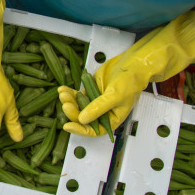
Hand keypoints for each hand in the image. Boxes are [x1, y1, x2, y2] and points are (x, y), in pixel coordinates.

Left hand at [60, 11, 194, 136]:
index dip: (80, 130)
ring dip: (69, 101)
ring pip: (77, 105)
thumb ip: (99, 108)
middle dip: (73, 111)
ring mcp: (94, 101)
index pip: (94, 130)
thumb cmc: (130, 81)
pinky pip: (76, 95)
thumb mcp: (115, 95)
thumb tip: (82, 119)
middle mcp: (102, 113)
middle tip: (66, 103)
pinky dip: (69, 93)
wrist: (132, 64)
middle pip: (82, 117)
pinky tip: (62, 89)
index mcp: (111, 119)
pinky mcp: (90, 90)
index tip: (68, 126)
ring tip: (63, 93)